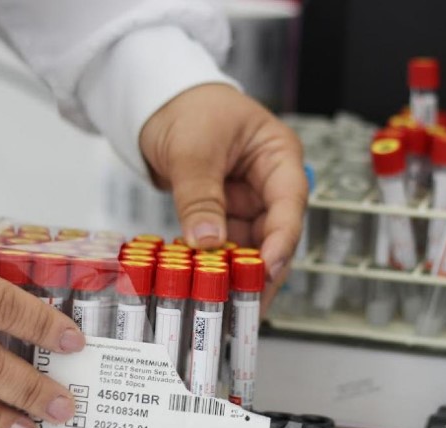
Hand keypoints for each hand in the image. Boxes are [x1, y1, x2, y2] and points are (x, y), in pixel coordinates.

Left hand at [140, 84, 306, 312]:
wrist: (156, 102)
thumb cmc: (186, 108)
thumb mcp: (192, 151)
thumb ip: (200, 197)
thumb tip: (206, 242)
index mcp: (278, 156)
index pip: (289, 203)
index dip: (282, 240)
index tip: (267, 269)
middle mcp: (269, 183)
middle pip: (274, 234)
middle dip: (261, 269)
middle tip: (248, 306)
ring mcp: (247, 200)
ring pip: (250, 246)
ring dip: (237, 274)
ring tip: (226, 306)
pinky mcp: (225, 213)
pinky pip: (226, 246)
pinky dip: (217, 266)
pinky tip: (208, 289)